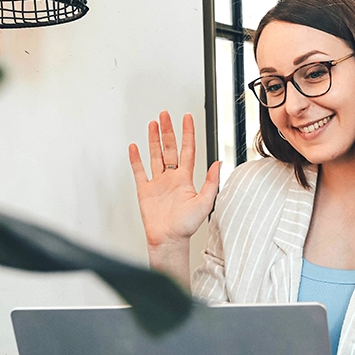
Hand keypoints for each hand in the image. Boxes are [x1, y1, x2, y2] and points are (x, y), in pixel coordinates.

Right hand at [129, 111, 220, 250]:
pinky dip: (136, 159)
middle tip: (165, 115)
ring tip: (153, 124)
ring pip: (155, 155)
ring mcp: (158, 183)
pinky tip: (135, 147)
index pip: (187, 150)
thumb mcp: (205, 202)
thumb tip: (219, 163)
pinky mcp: (145, 190)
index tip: (187, 118)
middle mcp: (172, 178)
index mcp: (186, 179)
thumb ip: (211, 181)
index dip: (188, 133)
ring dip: (154, 139)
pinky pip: (139, 171)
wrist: (168, 240)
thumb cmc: (186, 226)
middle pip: (169, 148)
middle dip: (168, 130)